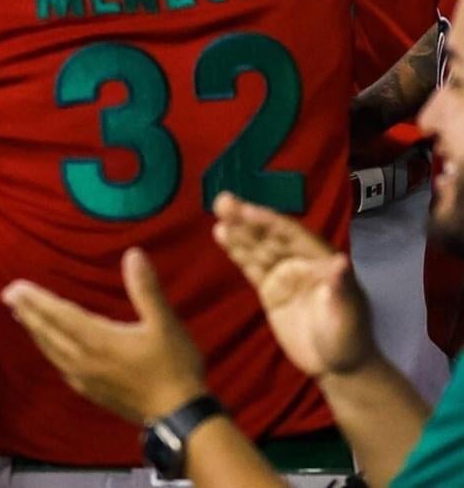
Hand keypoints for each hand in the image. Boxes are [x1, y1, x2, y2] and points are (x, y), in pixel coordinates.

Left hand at [2, 248, 207, 423]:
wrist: (179, 416)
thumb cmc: (172, 366)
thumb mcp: (164, 323)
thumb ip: (146, 289)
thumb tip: (133, 254)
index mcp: (97, 340)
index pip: (59, 315)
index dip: (36, 300)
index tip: (14, 287)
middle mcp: (84, 360)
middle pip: (48, 332)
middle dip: (28, 312)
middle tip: (8, 295)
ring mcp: (86, 378)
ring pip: (52, 350)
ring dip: (35, 330)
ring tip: (22, 316)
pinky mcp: (92, 392)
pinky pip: (61, 366)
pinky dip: (49, 351)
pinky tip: (51, 349)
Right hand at [212, 192, 376, 377]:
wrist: (338, 366)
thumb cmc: (349, 339)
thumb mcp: (348, 316)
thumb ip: (342, 288)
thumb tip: (342, 261)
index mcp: (321, 259)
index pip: (292, 235)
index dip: (269, 222)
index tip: (247, 210)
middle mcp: (300, 260)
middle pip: (270, 235)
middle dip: (248, 218)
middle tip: (223, 201)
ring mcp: (284, 273)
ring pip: (257, 247)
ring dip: (238, 230)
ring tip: (218, 212)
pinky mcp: (271, 289)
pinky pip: (251, 266)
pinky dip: (236, 250)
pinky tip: (221, 234)